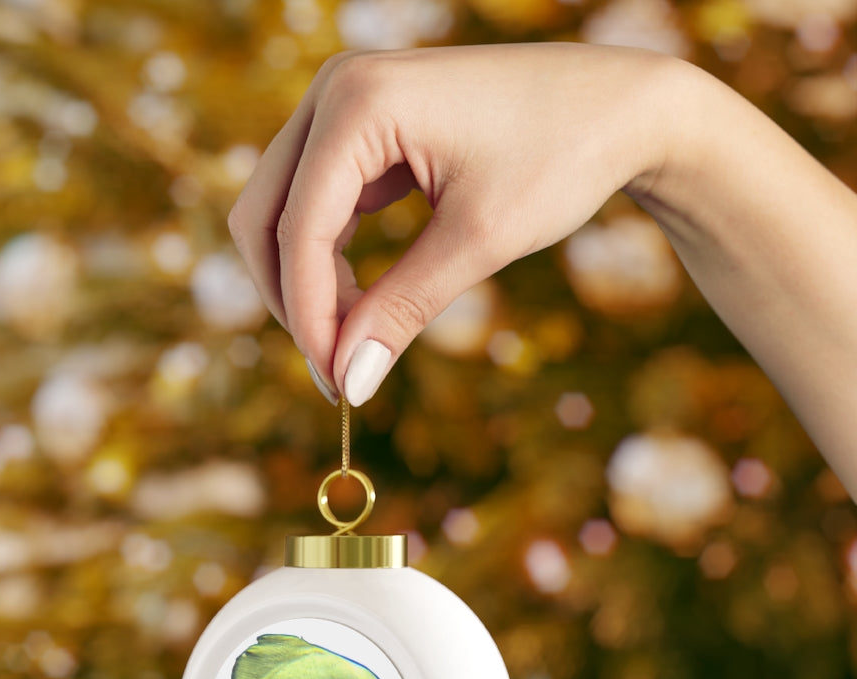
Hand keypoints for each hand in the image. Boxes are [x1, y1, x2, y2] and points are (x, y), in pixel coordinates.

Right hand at [228, 43, 676, 404]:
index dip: (309, 317)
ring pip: (282, 213)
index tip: (337, 384)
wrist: (620, 107)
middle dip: (292, 300)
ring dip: (307, 283)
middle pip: (263, 217)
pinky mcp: (362, 129)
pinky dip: (329, 260)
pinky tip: (363, 303)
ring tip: (356, 342)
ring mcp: (345, 106)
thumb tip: (350, 382)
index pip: (298, 230)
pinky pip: (317, 204)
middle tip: (336, 370)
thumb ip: (402, 310)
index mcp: (358, 102)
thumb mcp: (478, 242)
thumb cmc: (561, 156)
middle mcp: (335, 91)